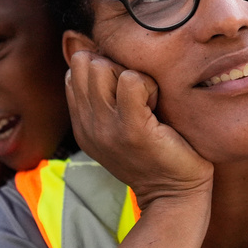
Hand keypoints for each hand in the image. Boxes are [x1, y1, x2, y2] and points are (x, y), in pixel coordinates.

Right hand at [66, 50, 212, 207]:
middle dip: (114, 65)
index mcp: (82, 123)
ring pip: (102, 67)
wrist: (173, 195)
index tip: (126, 88)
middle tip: (139, 92)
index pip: (74, 70)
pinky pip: (131, 81)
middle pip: (84, 62)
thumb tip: (97, 52)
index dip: (102, 66)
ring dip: (131, 73)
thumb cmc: (157, 154)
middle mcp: (87, 124)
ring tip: (148, 99)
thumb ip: (105, 96)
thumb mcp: (120, 126)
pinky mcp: (132, 129)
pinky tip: (158, 104)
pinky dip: (149, 83)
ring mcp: (106, 127)